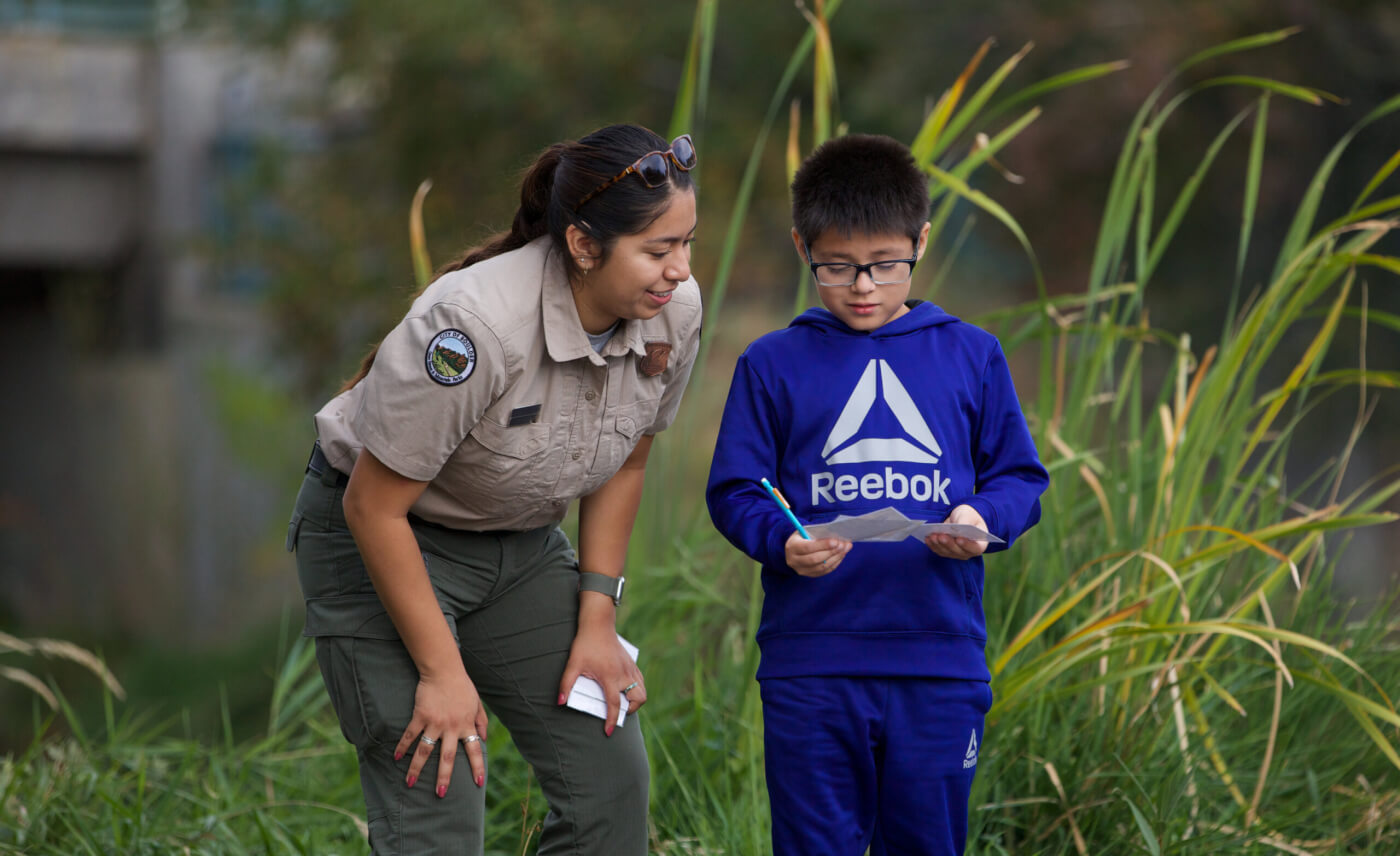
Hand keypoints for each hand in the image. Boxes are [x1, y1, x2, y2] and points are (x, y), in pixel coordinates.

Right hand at [393, 668, 488, 796]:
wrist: (444, 670)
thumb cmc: (462, 685)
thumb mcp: (477, 702)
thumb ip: (481, 720)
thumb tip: (484, 737)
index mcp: (467, 724)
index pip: (475, 749)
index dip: (478, 767)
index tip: (479, 782)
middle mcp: (452, 727)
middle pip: (448, 758)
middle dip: (444, 777)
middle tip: (440, 794)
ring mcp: (435, 723)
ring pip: (425, 751)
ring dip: (416, 769)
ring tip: (409, 784)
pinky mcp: (420, 716)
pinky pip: (410, 735)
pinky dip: (402, 746)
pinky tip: (396, 757)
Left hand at [558, 615, 644, 736]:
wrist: (598, 624)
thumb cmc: (585, 644)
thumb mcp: (572, 664)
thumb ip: (566, 684)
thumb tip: (560, 702)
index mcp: (610, 677)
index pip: (615, 705)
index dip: (612, 720)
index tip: (608, 732)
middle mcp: (624, 674)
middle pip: (638, 700)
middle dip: (630, 710)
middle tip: (618, 712)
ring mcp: (630, 668)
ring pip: (642, 691)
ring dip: (635, 701)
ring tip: (623, 702)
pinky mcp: (632, 664)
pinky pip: (641, 682)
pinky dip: (636, 689)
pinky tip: (626, 689)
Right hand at [785, 531, 851, 576]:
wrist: (793, 549)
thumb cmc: (802, 537)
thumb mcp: (805, 531)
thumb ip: (817, 534)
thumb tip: (836, 536)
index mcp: (792, 547)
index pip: (808, 547)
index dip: (823, 545)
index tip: (836, 541)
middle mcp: (794, 561)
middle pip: (815, 559)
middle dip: (831, 552)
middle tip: (844, 545)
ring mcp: (802, 570)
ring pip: (821, 567)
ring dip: (836, 557)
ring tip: (845, 549)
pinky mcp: (809, 575)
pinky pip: (824, 571)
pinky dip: (835, 563)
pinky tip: (841, 555)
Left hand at [925, 504, 989, 559]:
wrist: (961, 518)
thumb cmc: (968, 516)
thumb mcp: (968, 515)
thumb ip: (966, 522)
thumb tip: (959, 528)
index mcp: (980, 544)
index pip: (975, 548)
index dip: (967, 545)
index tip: (959, 539)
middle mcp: (968, 552)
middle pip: (958, 551)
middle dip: (948, 543)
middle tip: (941, 536)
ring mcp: (956, 553)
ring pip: (947, 552)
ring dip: (939, 544)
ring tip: (932, 536)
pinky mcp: (946, 552)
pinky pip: (939, 550)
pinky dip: (933, 545)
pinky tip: (927, 538)